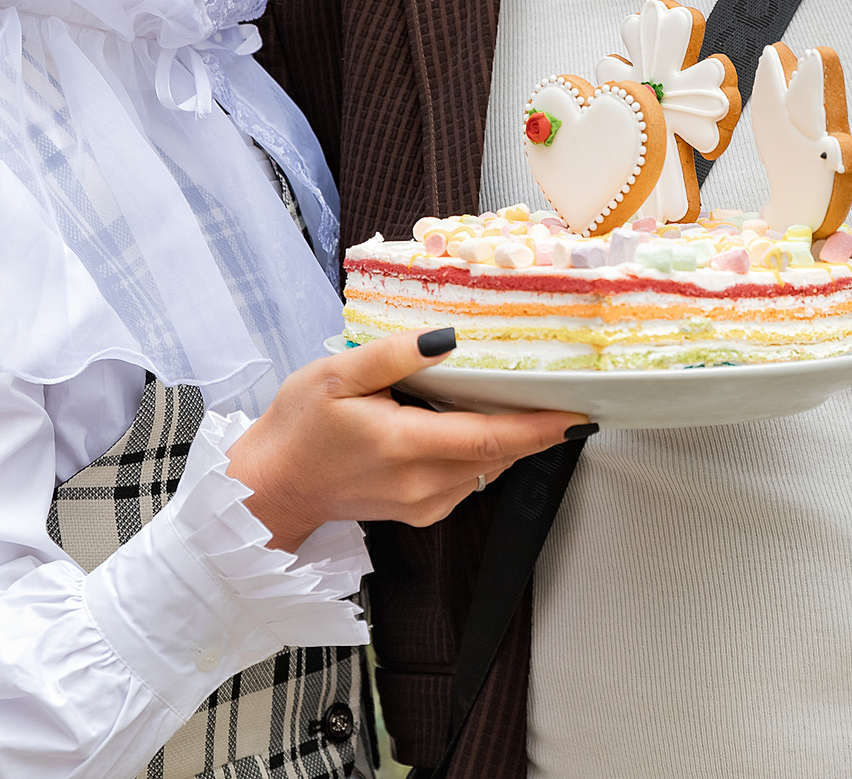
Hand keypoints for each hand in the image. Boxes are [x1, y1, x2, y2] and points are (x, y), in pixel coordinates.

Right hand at [228, 330, 588, 549]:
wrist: (271, 488)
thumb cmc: (298, 428)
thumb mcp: (335, 376)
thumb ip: (393, 356)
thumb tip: (446, 339)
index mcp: (404, 446)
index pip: (491, 438)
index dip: (541, 428)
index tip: (579, 413)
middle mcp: (422, 483)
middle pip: (500, 454)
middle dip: (536, 426)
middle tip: (564, 390)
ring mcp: (423, 503)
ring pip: (489, 469)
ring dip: (511, 438)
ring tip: (525, 400)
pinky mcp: (421, 511)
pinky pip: (470, 480)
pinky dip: (485, 453)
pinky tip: (476, 424)